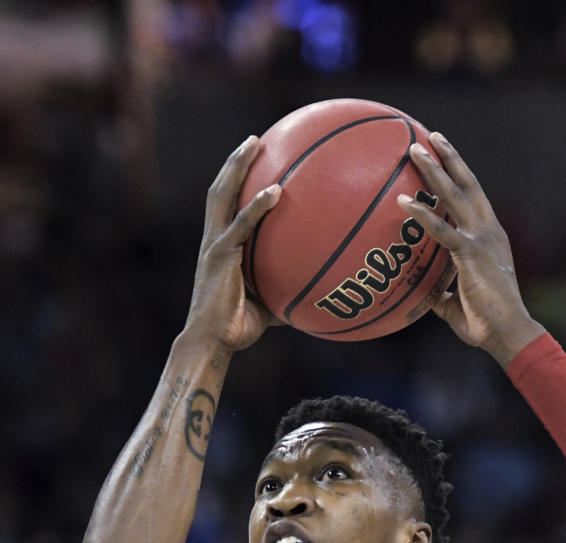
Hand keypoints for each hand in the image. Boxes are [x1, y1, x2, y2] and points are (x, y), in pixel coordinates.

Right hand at [183, 136, 280, 352]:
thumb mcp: (267, 305)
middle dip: (235, 163)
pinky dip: (259, 206)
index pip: (226, 207)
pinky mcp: (220, 256)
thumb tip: (316, 293)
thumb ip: (285, 290)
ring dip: (238, 167)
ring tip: (255, 144)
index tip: (253, 162)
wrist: (212, 342)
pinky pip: (243, 225)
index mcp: (220, 248)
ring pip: (223, 196)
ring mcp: (215, 245)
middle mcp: (213, 240)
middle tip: (255, 140)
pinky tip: (277, 191)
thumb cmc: (237, 330)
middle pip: (220, 190)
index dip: (236, 182)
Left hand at [402, 133, 544, 367]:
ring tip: (414, 150)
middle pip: (468, 185)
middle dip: (449, 158)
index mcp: (491, 239)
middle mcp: (489, 232)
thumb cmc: (487, 325)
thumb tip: (424, 296)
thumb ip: (442, 295)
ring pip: (455, 195)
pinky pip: (441, 229)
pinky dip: (422, 214)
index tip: (446, 156)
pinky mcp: (470, 254)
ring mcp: (481, 240)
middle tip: (430, 137)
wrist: (508, 333)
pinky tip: (402, 202)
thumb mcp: (459, 306)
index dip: (461, 175)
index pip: (475, 200)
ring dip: (434, 170)